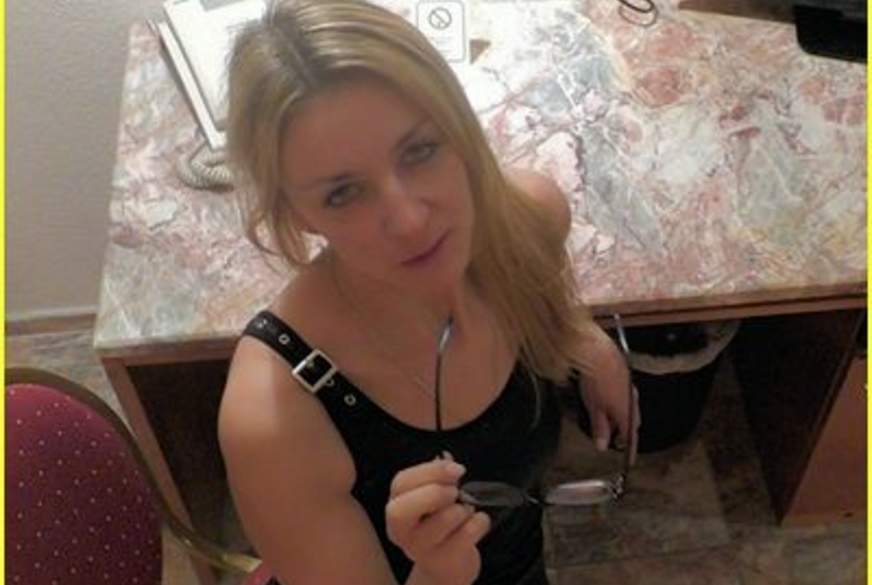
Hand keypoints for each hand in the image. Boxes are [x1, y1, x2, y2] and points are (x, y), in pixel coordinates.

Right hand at [385, 456, 490, 584]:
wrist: (447, 566)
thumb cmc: (439, 522)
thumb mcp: (432, 498)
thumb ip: (436, 476)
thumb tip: (445, 457)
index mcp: (396, 506)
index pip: (401, 483)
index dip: (430, 471)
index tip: (456, 468)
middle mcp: (401, 530)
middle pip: (402, 509)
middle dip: (435, 493)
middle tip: (456, 492)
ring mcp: (420, 549)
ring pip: (439, 523)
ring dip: (460, 509)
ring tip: (466, 509)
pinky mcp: (443, 562)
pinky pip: (466, 536)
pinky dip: (479, 522)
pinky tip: (477, 521)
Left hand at [578, 331, 640, 463]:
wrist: (599, 353)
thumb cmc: (596, 380)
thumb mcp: (594, 409)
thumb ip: (600, 428)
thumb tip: (602, 446)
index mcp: (626, 412)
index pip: (631, 437)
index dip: (630, 450)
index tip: (630, 462)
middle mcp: (632, 401)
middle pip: (632, 423)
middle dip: (624, 433)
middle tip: (614, 440)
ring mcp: (631, 389)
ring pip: (629, 410)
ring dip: (620, 418)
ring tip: (606, 422)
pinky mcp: (626, 379)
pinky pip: (627, 398)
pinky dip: (619, 406)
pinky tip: (607, 403)